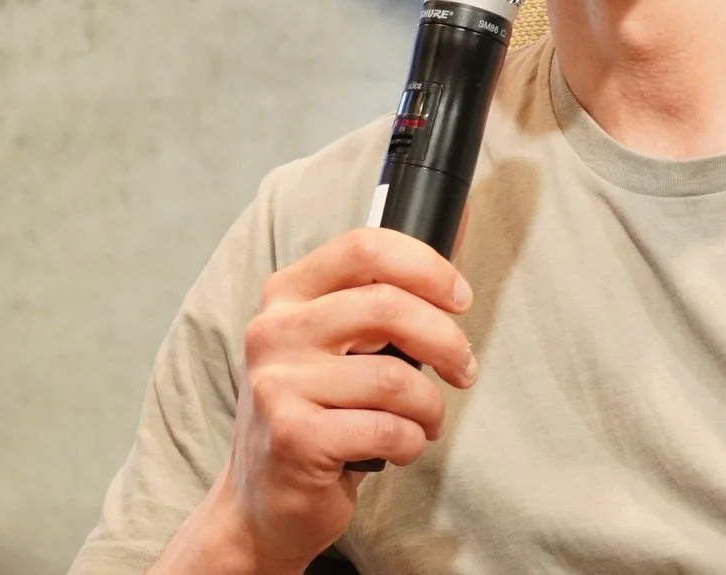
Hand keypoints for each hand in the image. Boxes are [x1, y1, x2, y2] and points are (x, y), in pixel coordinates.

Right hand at [155, 228, 477, 574]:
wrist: (262, 502)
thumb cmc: (319, 411)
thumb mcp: (340, 342)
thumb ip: (388, 290)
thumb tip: (457, 223)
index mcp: (287, 294)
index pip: (366, 248)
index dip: (428, 267)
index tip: (460, 298)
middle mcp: (274, 331)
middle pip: (388, 306)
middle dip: (446, 341)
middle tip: (462, 369)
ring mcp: (278, 385)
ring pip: (395, 377)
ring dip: (430, 406)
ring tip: (424, 421)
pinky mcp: (294, 437)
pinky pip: (387, 428)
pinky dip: (411, 441)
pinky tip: (398, 447)